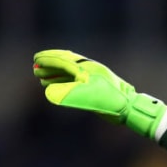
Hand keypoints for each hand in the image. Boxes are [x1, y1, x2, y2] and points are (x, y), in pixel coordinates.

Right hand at [33, 50, 166, 137]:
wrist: (130, 107)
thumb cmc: (112, 101)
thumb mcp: (89, 97)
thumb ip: (69, 94)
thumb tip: (49, 93)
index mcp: (89, 69)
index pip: (65, 61)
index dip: (50, 60)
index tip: (36, 60)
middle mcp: (91, 70)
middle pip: (67, 64)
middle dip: (51, 65)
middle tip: (35, 67)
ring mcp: (94, 78)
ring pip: (71, 73)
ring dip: (55, 74)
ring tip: (41, 78)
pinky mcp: (95, 87)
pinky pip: (76, 81)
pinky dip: (64, 82)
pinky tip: (57, 86)